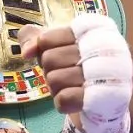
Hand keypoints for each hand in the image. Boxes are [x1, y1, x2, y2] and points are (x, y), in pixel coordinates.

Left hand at [18, 14, 132, 132]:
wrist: (105, 102)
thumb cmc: (75, 68)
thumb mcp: (53, 46)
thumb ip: (33, 38)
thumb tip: (26, 51)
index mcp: (91, 30)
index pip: (46, 39)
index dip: (44, 50)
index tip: (56, 53)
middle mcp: (102, 47)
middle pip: (49, 59)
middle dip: (51, 70)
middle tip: (66, 73)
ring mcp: (106, 72)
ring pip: (55, 79)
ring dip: (57, 88)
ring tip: (72, 86)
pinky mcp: (104, 97)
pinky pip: (64, 99)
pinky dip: (62, 102)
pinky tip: (75, 100)